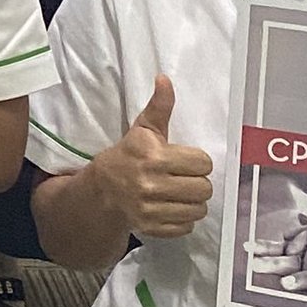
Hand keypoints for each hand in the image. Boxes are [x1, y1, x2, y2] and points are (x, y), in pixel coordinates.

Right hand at [95, 75, 214, 243]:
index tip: (186, 160)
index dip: (198, 161)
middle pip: (204, 188)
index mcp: (154, 157)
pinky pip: (186, 227)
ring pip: (198, 209)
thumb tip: (164, 78)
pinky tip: (173, 207)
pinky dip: (184, 218)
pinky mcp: (152, 228)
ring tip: (182, 193)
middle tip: (186, 177)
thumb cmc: (129, 154)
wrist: (103, 189)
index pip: (202, 163)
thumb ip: (159, 106)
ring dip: (194, 202)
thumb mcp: (143, 129)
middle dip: (198, 182)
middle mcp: (151, 184)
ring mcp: (151, 209)